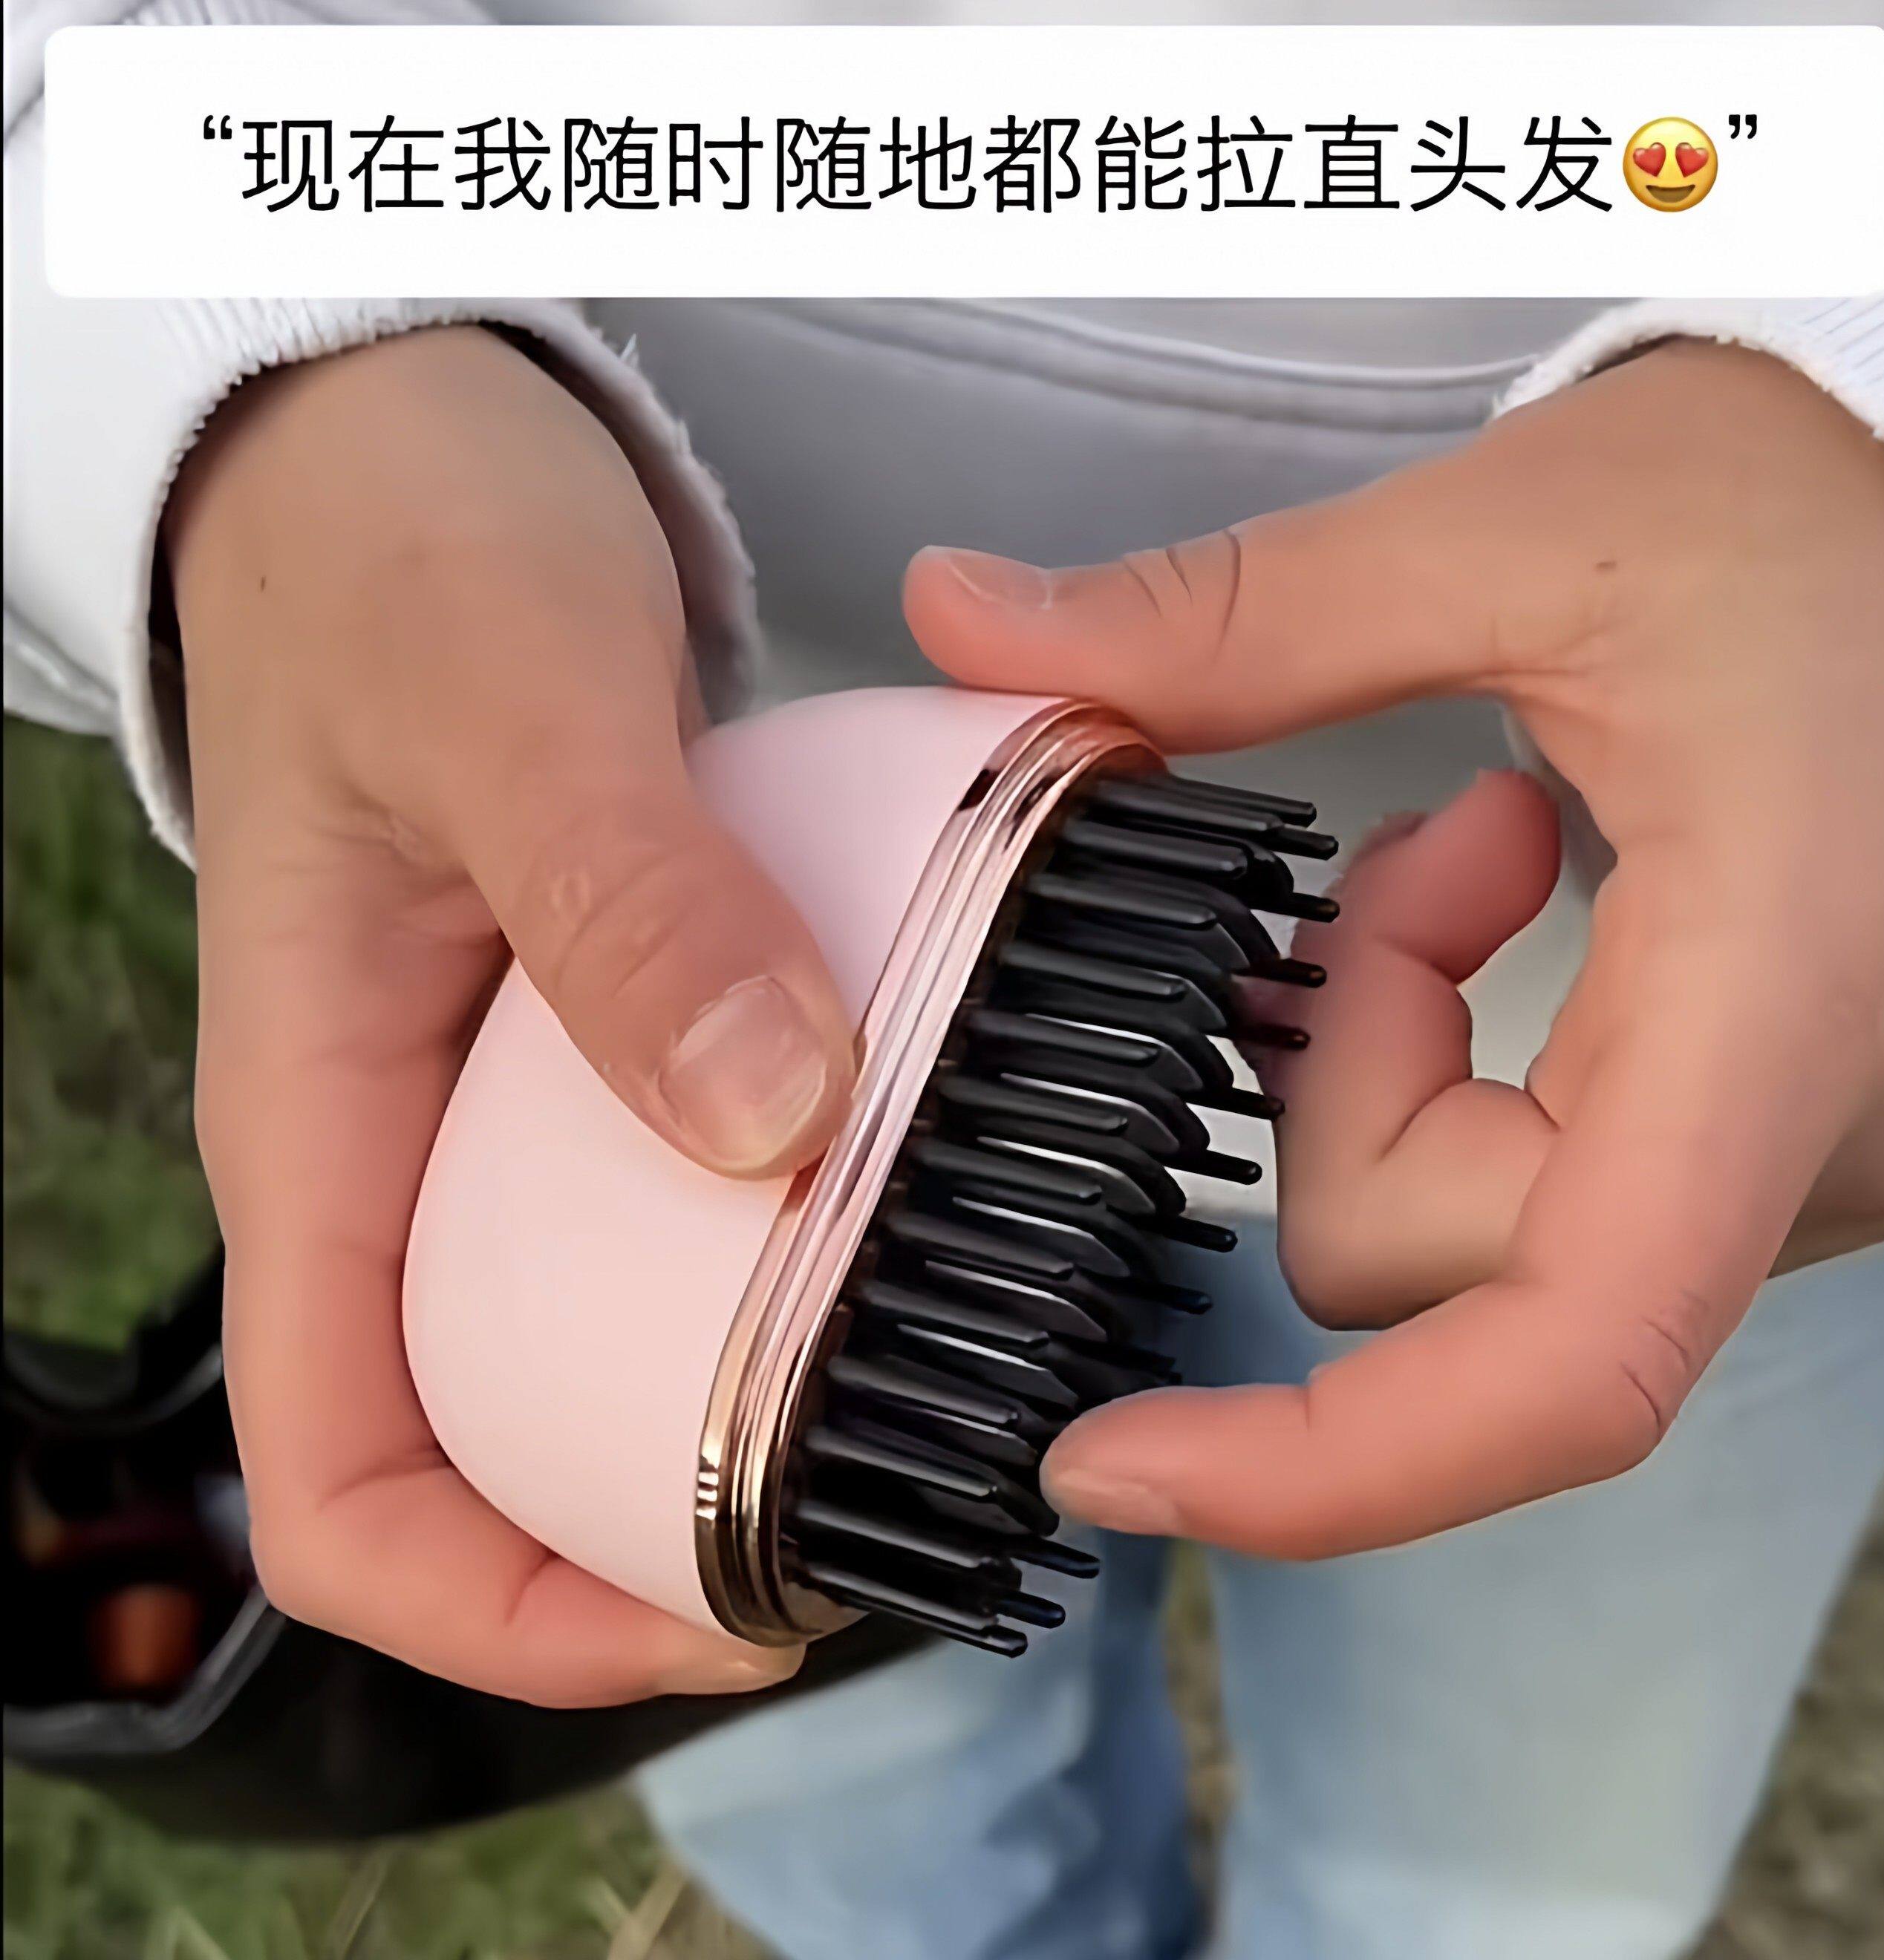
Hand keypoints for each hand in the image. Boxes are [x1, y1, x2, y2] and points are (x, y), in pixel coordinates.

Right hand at [170, 326, 852, 1701]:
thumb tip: (767, 1122)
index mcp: (318, 1133)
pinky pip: (677, 1197)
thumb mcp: (512, 705)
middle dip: (669, 1532)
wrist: (403, 445)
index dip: (512, 1611)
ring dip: (746, 1392)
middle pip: (501, 1451)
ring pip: (601, 1334)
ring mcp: (504, 1098)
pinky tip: (916, 1204)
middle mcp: (408, 1152)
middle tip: (885, 1518)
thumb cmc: (403, 551)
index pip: (345, 1488)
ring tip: (935, 1388)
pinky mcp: (597, 1029)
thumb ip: (627, 908)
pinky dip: (785, 1236)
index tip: (724, 1612)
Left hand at [904, 339, 1883, 1558]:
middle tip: (1423, 855)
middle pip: (1443, 1256)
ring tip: (1500, 840)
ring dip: (1404, 1047)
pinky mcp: (1776, 1140)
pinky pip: (1545, 1183)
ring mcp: (1808, 1164)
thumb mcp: (1522, 535)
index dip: (1324, 1467)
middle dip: (1345, 1067)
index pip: (1563, 1365)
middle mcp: (1815, 1150)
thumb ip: (1232, 615)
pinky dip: (1470, 1060)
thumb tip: (960, 614)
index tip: (1112, 1464)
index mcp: (1772, 1018)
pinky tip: (1532, 890)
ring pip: (1477, 1223)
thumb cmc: (1821, 515)